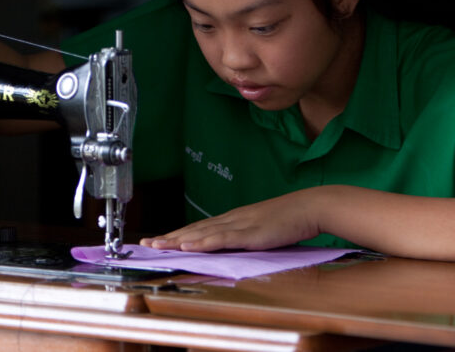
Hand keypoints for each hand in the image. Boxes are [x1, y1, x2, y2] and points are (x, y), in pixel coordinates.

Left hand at [139, 189, 320, 251]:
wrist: (309, 207)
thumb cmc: (288, 220)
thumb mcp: (260, 230)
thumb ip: (243, 237)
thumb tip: (228, 247)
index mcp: (232, 220)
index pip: (198, 229)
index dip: (176, 235)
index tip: (158, 240)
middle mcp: (231, 220)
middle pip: (193, 230)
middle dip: (168, 238)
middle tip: (146, 245)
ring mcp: (239, 225)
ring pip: (202, 234)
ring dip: (177, 240)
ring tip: (158, 245)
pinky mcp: (250, 233)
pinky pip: (222, 239)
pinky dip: (203, 243)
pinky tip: (188, 246)